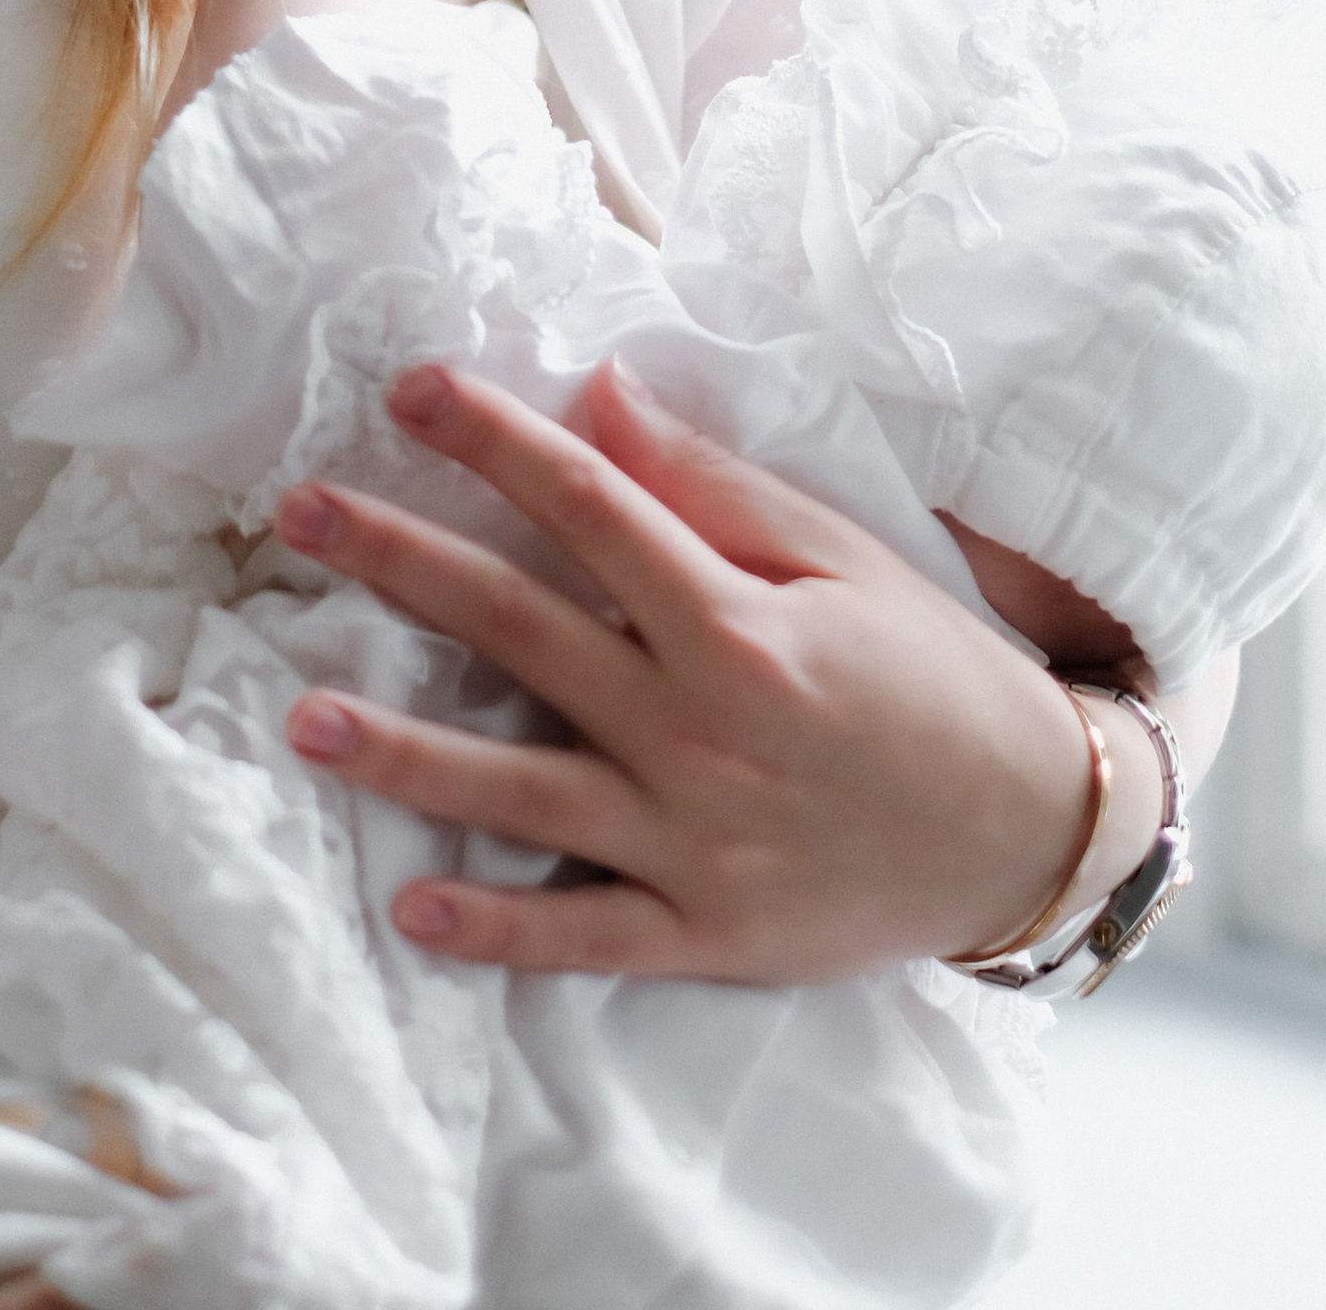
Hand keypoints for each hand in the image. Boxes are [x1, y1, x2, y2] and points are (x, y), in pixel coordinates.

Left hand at [270, 358, 1121, 982]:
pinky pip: (583, 938)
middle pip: (523, 630)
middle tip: (299, 512)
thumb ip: (712, 485)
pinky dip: (497, 930)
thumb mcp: (838, 553)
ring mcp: (696, 843)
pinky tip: (409, 909)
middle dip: (402, 563)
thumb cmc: (929, 668)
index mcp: (737, 622)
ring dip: (405, 758)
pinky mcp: (706, 935)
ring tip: (301, 720)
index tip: (409, 387)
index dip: (494, 441)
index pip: (588, 508)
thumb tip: (601, 398)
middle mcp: (701, 730)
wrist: (1026, 827)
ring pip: (522, 794)